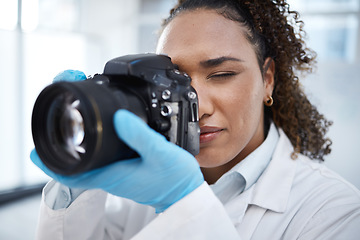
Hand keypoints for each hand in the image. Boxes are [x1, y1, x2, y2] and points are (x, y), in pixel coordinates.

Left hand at [31, 71, 203, 212]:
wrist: (185, 193)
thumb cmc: (175, 179)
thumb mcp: (161, 153)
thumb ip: (140, 135)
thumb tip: (119, 117)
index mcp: (113, 174)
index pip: (71, 173)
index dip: (50, 163)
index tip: (36, 150)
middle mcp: (110, 176)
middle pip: (74, 166)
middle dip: (59, 149)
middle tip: (53, 126)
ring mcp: (116, 175)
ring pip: (85, 163)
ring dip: (74, 147)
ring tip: (69, 126)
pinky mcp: (123, 171)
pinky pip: (99, 160)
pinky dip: (91, 148)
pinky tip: (97, 135)